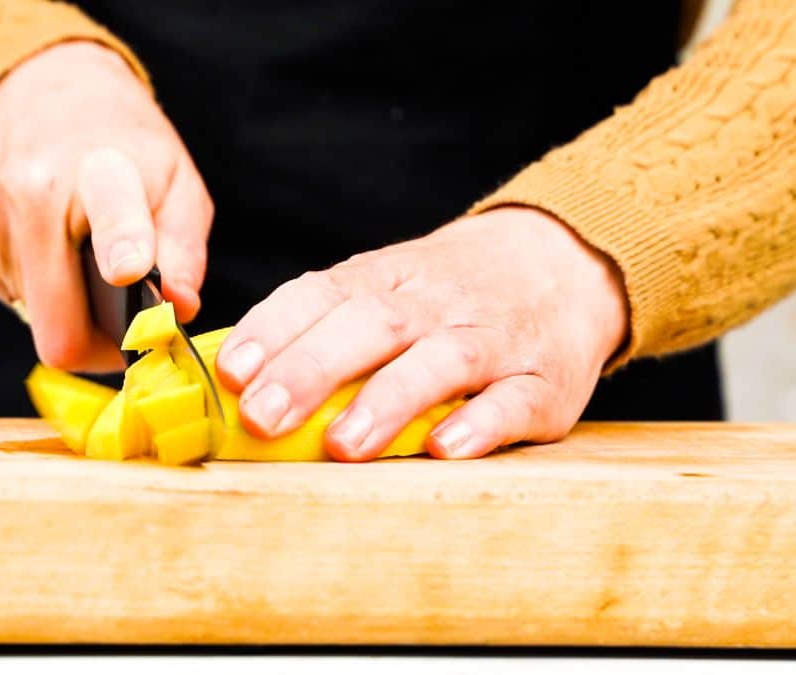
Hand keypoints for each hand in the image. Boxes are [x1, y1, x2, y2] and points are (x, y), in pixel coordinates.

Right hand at [0, 41, 212, 370]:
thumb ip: (183, 249)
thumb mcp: (176, 179)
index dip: (120, 249)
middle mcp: (32, 197)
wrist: (37, 91)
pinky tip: (59, 255)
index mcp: (98, 171)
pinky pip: (19, 306)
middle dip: (101, 347)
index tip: (128, 272)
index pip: (110, 217)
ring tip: (91, 268)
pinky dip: (48, 299)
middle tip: (131, 332)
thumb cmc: (120, 145)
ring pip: (39, 326)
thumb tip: (177, 310)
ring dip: (75, 316)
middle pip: (60, 327)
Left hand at [215, 207, 628, 459]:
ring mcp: (493, 339)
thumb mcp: (385, 287)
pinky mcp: (543, 381)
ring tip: (343, 445)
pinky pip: (515, 401)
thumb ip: (321, 325)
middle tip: (264, 417)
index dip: (273, 331)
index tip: (231, 372)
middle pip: (371, 325)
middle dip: (312, 369)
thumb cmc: (447, 292)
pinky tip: (445, 448)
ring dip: (388, 401)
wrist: (563, 260)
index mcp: (385, 278)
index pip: (321, 293)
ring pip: (441, 361)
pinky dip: (481, 424)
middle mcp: (435, 303)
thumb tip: (235, 379)